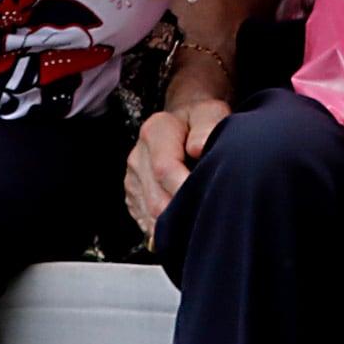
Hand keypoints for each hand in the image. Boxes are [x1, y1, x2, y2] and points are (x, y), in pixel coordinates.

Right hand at [128, 95, 231, 236]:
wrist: (183, 121)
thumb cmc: (200, 119)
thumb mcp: (209, 112)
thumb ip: (206, 127)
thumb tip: (198, 148)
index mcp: (155, 132)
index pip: (165, 168)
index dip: (185, 189)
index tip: (208, 200)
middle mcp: (138, 156)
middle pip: (156, 199)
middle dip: (183, 216)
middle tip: (210, 223)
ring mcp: (133, 178)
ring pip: (150, 215)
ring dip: (174, 227)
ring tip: (200, 228)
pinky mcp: (134, 195)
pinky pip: (147, 221)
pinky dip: (166, 230)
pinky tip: (185, 228)